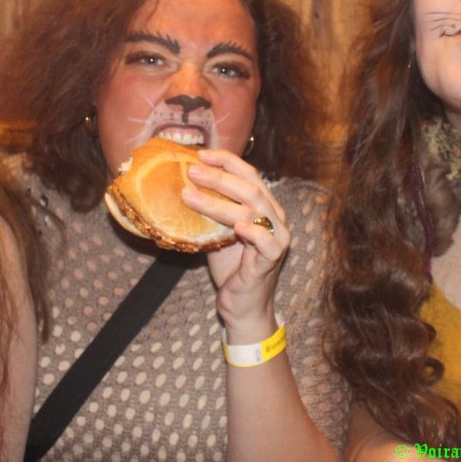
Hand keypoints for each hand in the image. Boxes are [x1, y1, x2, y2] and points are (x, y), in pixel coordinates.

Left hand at [180, 149, 288, 339]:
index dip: (227, 161)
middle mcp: (276, 218)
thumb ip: (212, 211)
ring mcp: (277, 238)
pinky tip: (236, 226)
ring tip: (189, 195)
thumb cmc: (231, 267)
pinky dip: (252, 231)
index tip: (201, 155)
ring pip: (252, 211)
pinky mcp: (272, 260)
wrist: (243, 306)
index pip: (250, 175)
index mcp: (265, 207)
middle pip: (250, 189)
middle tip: (191, 172)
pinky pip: (266, 241)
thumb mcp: (218, 233)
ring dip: (218, 201)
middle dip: (219, 178)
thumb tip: (183, 186)